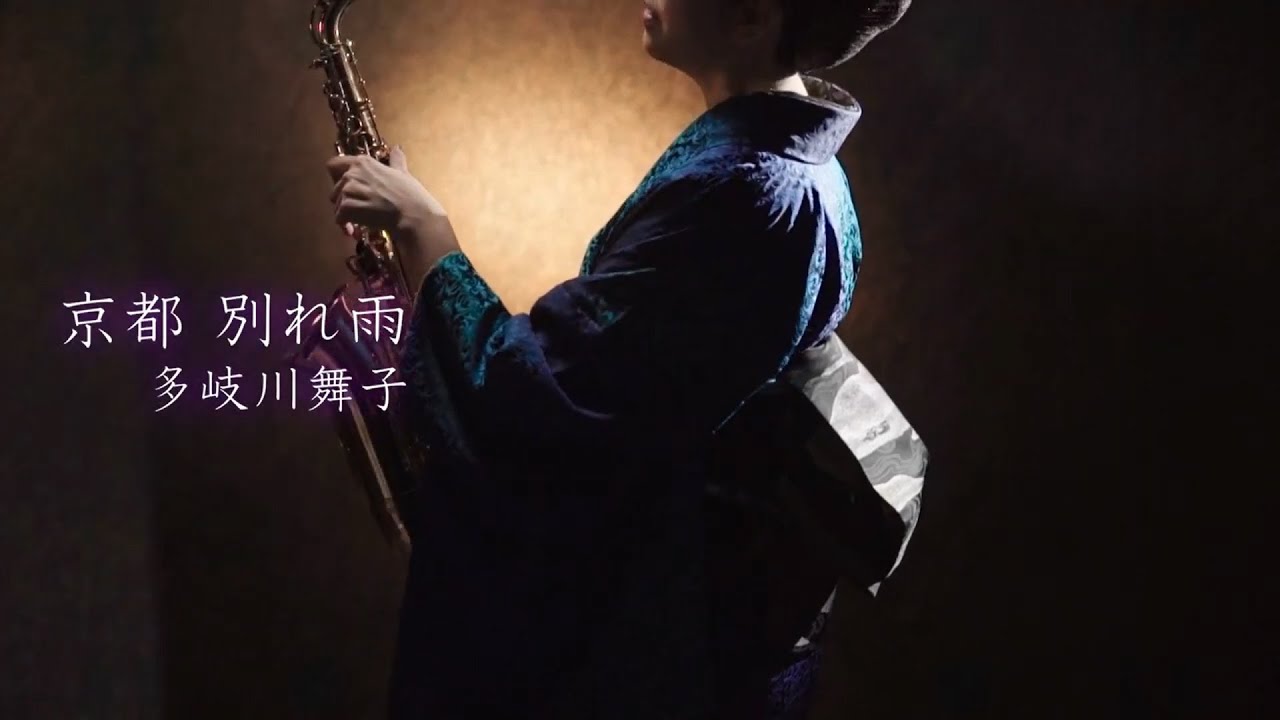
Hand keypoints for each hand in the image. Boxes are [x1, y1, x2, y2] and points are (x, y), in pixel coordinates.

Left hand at [327, 146, 461, 277]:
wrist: (412, 215)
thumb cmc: (411, 195)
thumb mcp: (403, 173)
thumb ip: (396, 161)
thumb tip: (398, 149)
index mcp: (363, 162)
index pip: (334, 165)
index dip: (338, 178)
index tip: (350, 189)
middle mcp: (352, 173)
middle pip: (334, 188)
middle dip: (343, 200)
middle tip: (357, 210)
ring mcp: (348, 190)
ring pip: (336, 205)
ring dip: (346, 215)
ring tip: (358, 223)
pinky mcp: (347, 207)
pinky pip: (338, 218)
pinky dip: (345, 226)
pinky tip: (356, 231)